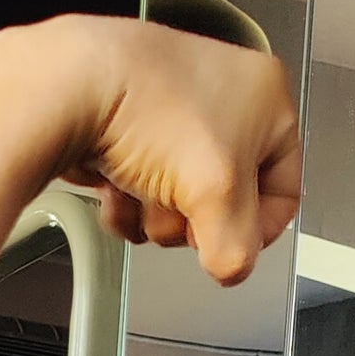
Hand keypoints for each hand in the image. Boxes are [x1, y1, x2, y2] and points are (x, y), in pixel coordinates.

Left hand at [35, 16, 301, 284]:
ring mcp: (174, 114)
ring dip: (156, 213)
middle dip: (193, 219)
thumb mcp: (217, 193)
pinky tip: (114, 189)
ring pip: (179, 202)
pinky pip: (141, 192)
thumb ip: (237, 248)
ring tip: (141, 188)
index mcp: (267, 98)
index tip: (230, 246)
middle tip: (177, 205)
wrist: (68, 88)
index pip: (286, 191)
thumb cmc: (146, 108)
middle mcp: (224, 99)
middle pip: (225, 203)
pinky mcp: (130, 131)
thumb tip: (230, 266)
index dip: (258, 229)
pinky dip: (127, 202)